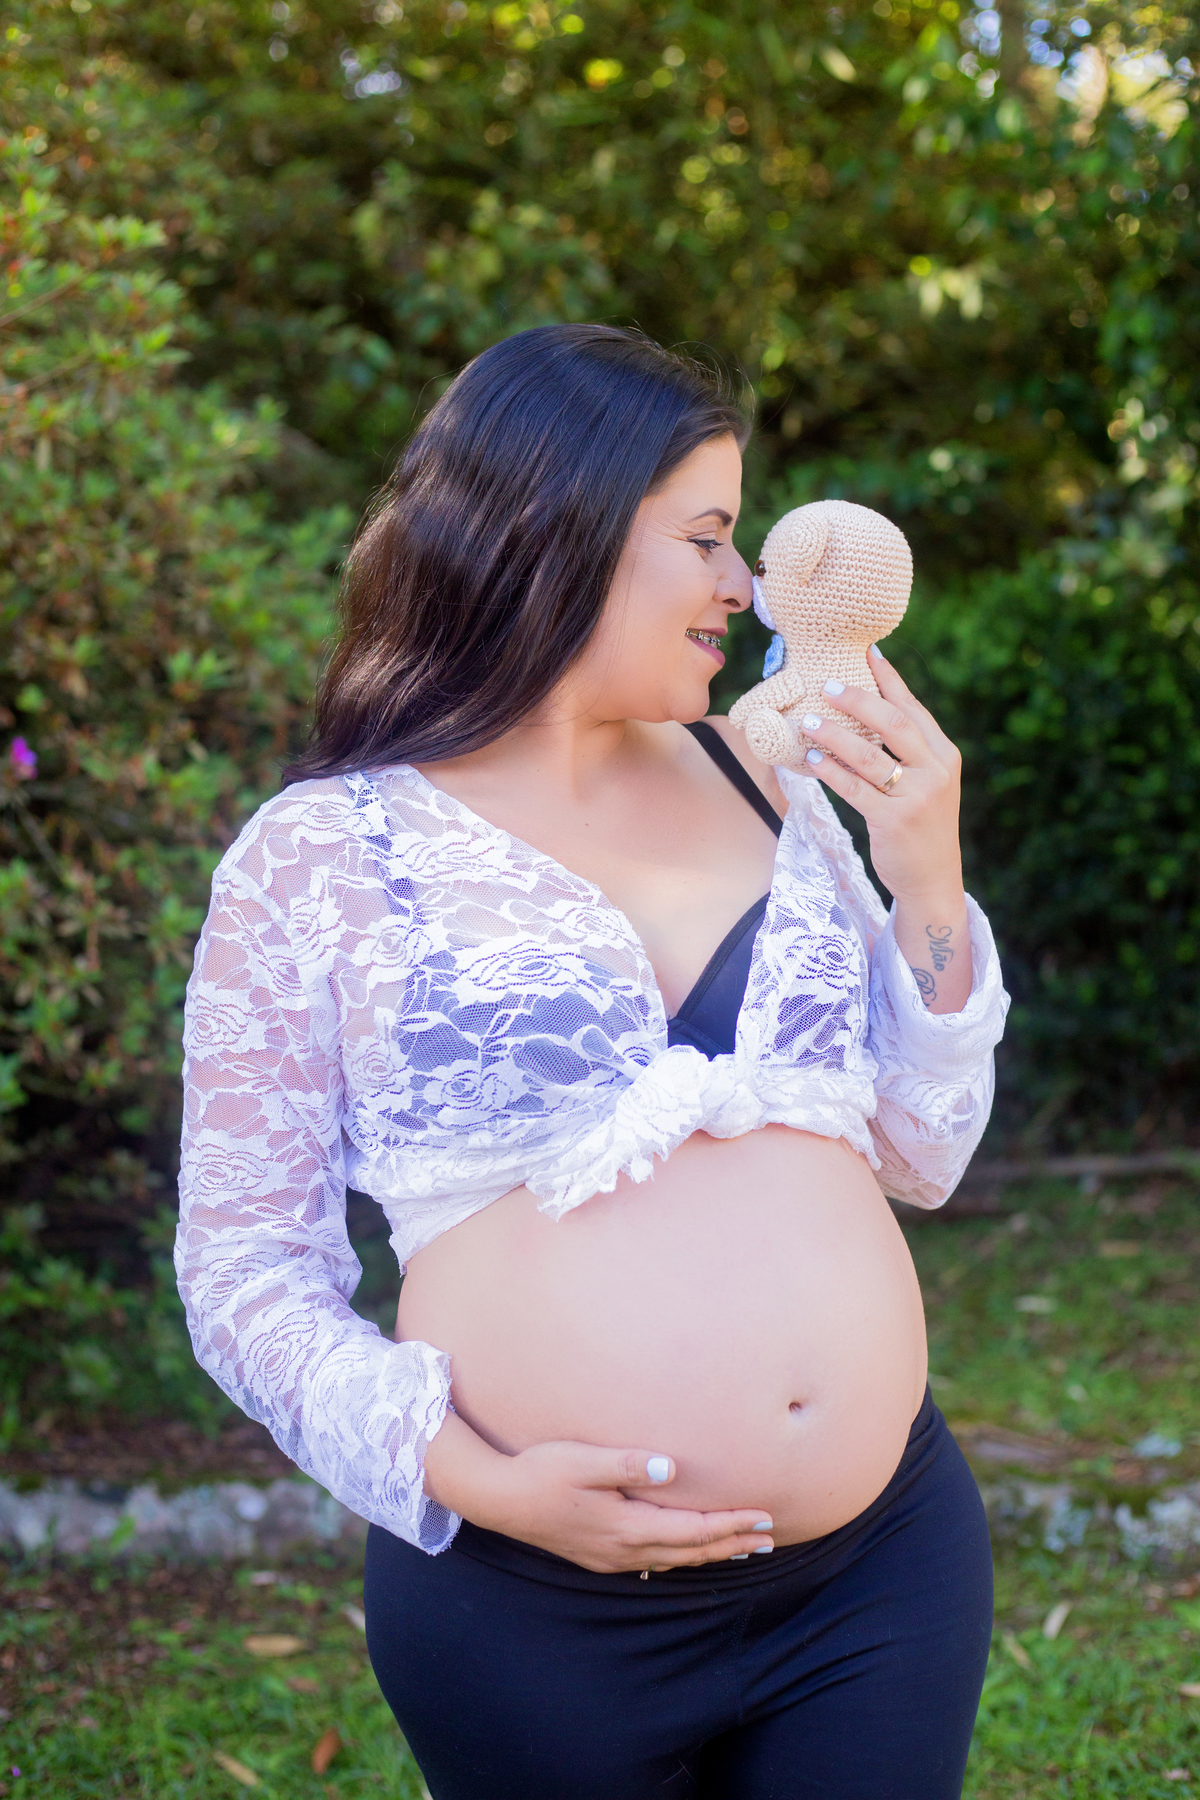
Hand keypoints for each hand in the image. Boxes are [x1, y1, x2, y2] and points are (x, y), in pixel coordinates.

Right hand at [423, 1412, 773, 1573]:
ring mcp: (611, 1557)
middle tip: (770, 1539)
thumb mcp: (582, 1460)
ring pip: (675, 1560)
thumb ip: (625, 1464)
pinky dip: (682, 1556)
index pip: (693, 1530)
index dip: (731, 1524)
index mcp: (626, 1526)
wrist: (498, 1499)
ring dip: (711, 1553)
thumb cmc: (540, 1472)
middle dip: (732, 1544)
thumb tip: (669, 1467)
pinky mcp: (599, 1555)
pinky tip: (686, 1551)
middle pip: (691, 1551)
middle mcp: (624, 1550)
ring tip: (741, 1548)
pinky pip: (655, 1561)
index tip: (765, 1517)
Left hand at [800, 646, 972, 1012]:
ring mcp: (916, 798)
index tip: (867, 651)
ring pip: (868, 756)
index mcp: (944, 755)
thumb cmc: (920, 825)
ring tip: (808, 722)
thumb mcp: (926, 783)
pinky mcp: (893, 822)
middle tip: (827, 683)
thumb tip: (864, 711)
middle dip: (859, 700)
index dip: (889, 679)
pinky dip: (831, 773)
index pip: (913, 708)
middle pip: (894, 724)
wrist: (932, 878)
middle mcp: (935, 772)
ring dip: (834, 736)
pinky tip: (811, 761)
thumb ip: (906, 751)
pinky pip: (854, 790)